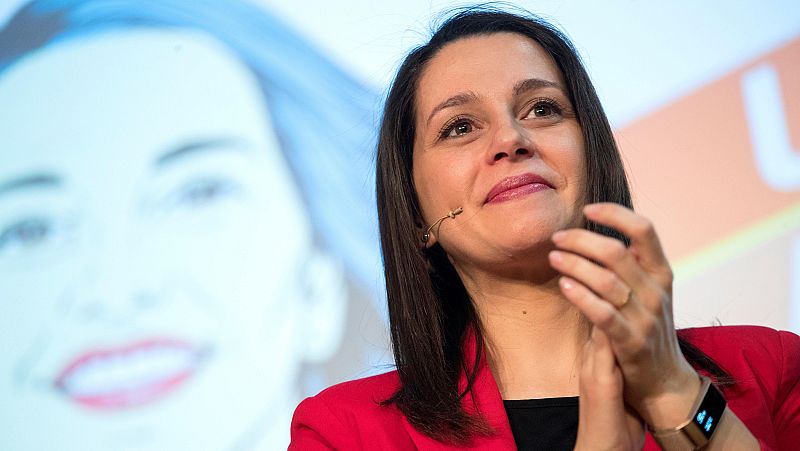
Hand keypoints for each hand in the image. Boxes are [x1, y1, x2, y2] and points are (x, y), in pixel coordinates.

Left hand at [549, 203, 700, 427]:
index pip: (644, 229)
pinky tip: (564, 285)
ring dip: (574, 264)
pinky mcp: (631, 341)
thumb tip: (594, 235)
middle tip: (557, 238)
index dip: (615, 214)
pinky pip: (602, 313)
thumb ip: (628, 265)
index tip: (587, 209)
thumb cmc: (645, 327)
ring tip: (553, 257)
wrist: (662, 378)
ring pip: (605, 280)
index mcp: (660, 272)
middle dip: (581, 240)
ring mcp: (645, 316)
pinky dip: (581, 295)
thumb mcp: (646, 291)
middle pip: (615, 252)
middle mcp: (656, 290)